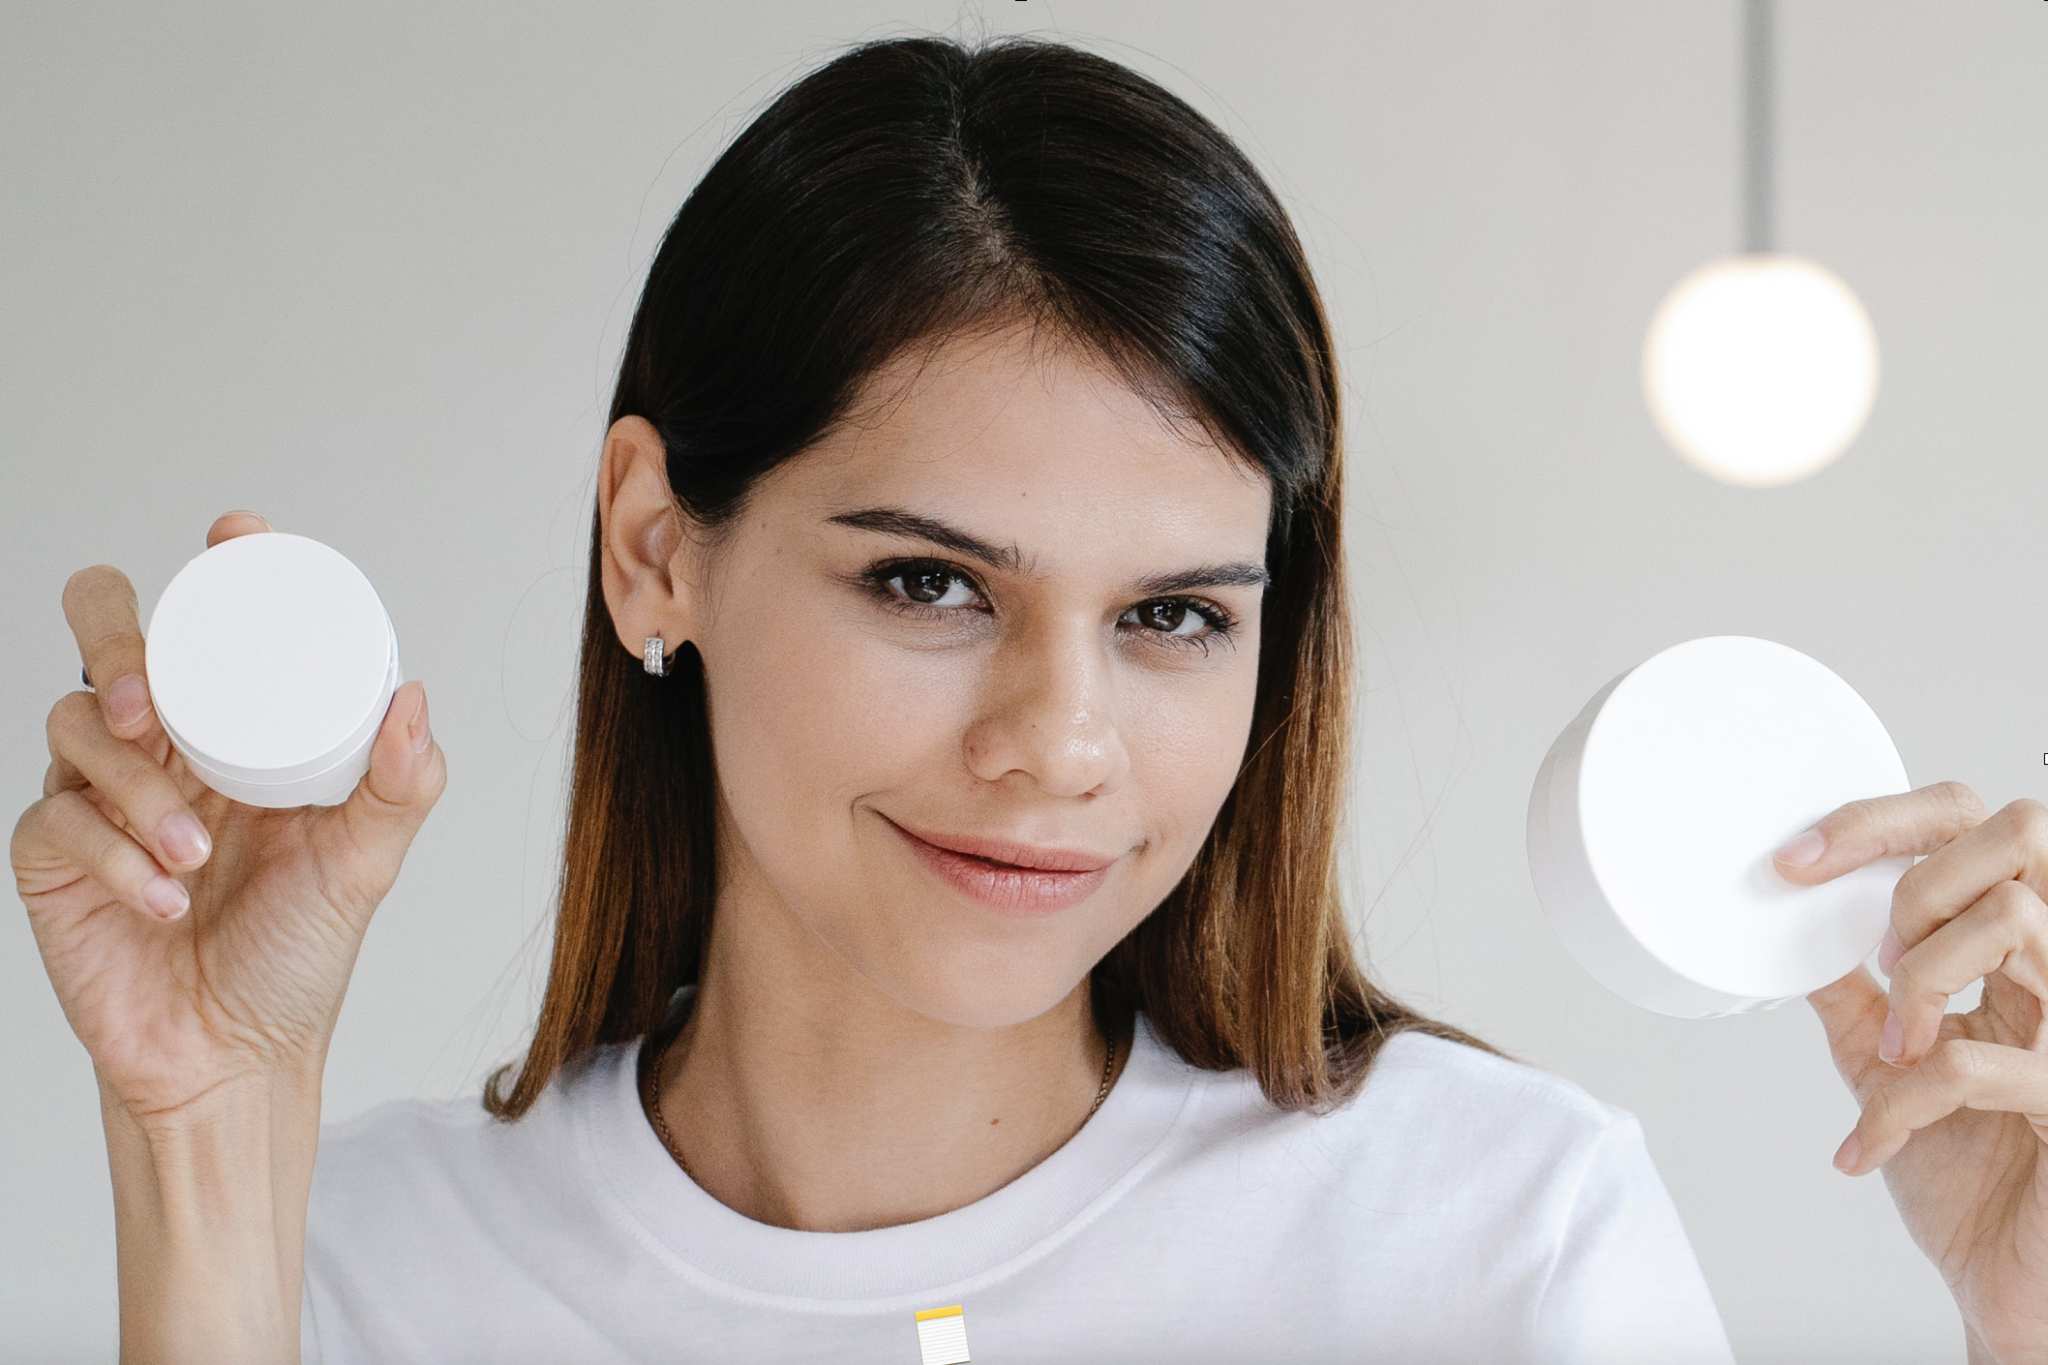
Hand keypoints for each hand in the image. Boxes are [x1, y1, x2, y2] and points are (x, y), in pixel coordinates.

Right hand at [12, 511, 445, 1130]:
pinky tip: (163, 898)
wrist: (234, 1058)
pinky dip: (116, 854)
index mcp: (236, 731)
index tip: (235, 533)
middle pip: (104, 632)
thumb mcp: (367, 862)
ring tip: (192, 855)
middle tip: (151, 704)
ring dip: (137, 788)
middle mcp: (164, 746)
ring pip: (74, 721)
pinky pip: (54, 815)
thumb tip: (414, 698)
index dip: (218, 568)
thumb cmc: (297, 954)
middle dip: (116, 640)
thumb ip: (401, 785)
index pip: (213, 624)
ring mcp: (99, 793)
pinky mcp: (51, 852)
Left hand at [1782, 782, 2047, 1363]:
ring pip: (2011, 922)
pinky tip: (1867, 1145)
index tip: (1798, 860)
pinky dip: (1898, 1103)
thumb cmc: (1971, 1177)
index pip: (1982, 827)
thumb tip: (1793, 932)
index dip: (1887, 820)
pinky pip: (1975, 1061)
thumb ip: (1855, 994)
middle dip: (1921, 879)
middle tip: (1879, 953)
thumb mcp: (1888, 1065)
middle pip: (2023, 832)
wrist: (2008, 1289)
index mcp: (2027, 952)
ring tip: (1892, 1050)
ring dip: (1918, 982)